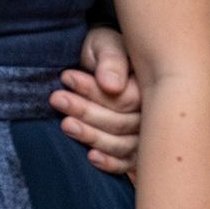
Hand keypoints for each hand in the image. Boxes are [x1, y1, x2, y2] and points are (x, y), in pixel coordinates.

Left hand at [51, 26, 140, 173]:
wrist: (98, 60)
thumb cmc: (103, 50)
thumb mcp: (105, 44)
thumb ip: (110, 61)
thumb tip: (111, 85)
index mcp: (152, 88)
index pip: (126, 100)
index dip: (94, 92)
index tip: (66, 77)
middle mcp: (153, 115)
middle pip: (122, 123)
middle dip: (86, 112)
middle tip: (56, 98)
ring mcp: (145, 134)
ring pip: (122, 145)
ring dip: (91, 136)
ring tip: (64, 124)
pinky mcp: (133, 149)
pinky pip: (127, 163)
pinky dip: (111, 163)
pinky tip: (91, 157)